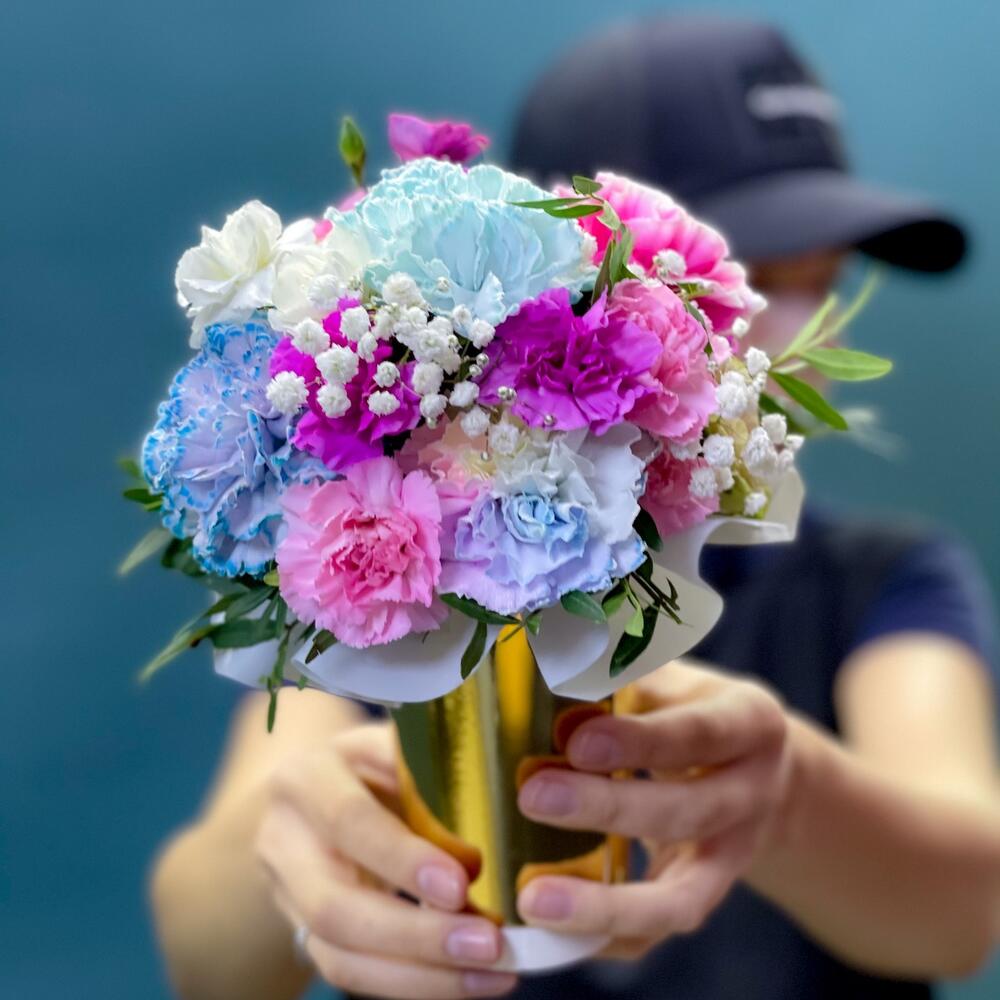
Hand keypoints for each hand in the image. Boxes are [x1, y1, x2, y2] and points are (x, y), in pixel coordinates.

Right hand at [256, 722, 516, 998]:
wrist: (307, 795)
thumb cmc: (367, 763)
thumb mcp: (389, 745)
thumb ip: (426, 773)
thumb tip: (483, 828)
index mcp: (306, 779)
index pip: (350, 822)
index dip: (401, 859)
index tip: (459, 885)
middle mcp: (284, 843)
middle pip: (336, 909)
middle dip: (416, 936)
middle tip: (488, 944)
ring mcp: (288, 898)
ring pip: (341, 956)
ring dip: (422, 976)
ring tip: (491, 973)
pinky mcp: (306, 937)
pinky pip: (354, 974)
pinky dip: (414, 984)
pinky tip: (468, 981)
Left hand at [516, 661, 790, 958]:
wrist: (759, 768)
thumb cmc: (689, 706)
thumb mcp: (672, 677)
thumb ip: (620, 678)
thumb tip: (543, 680)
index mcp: (749, 722)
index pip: (698, 733)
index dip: (640, 741)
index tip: (577, 740)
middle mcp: (753, 793)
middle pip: (687, 812)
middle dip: (607, 808)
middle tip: (533, 795)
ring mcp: (734, 856)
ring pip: (681, 898)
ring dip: (606, 904)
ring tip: (533, 898)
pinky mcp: (706, 896)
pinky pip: (658, 933)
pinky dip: (605, 938)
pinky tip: (550, 930)